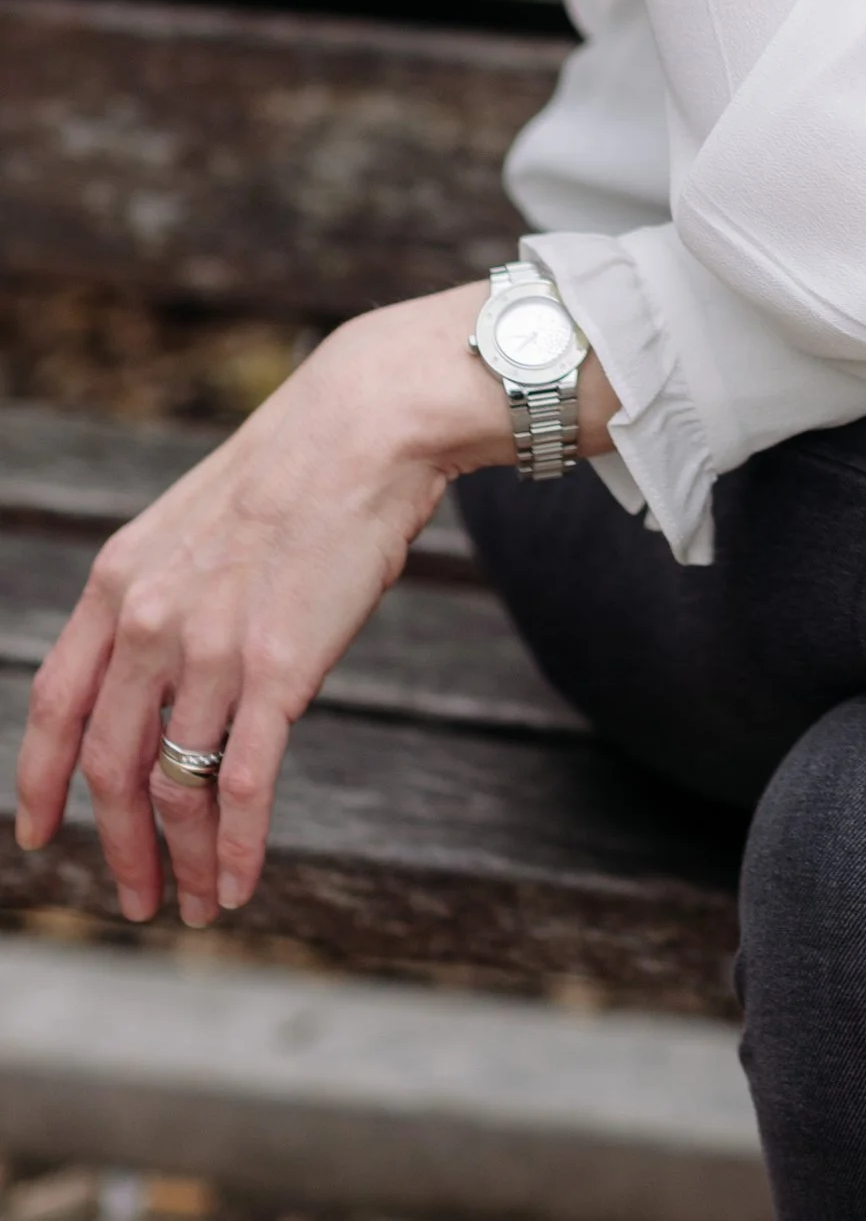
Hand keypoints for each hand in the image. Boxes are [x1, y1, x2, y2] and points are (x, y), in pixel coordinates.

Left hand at [11, 284, 571, 928]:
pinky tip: (240, 881)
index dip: (38, 780)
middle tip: (135, 897)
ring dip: (183, 861)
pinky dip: (236, 847)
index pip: (54, 703)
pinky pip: (242, 784)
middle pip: (109, 764)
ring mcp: (211, 648)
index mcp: (119, 582)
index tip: (37, 834)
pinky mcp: (279, 669)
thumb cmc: (298, 469)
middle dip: (118, 845)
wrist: (366, 424)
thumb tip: (164, 675)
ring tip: (199, 903)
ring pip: (176, 787)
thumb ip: (164, 598)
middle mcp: (150, 621)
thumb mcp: (194, 525)